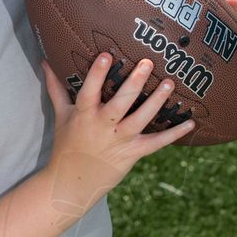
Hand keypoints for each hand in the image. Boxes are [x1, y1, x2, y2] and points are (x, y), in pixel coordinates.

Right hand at [43, 54, 194, 219]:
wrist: (72, 181)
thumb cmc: (66, 143)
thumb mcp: (60, 114)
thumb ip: (55, 87)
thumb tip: (46, 61)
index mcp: (84, 114)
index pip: (90, 91)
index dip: (97, 74)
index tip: (107, 55)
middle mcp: (103, 126)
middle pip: (120, 103)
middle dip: (134, 83)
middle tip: (147, 63)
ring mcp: (119, 140)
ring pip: (141, 119)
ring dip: (156, 102)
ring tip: (170, 84)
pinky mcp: (133, 153)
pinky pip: (156, 143)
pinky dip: (174, 134)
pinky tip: (190, 123)